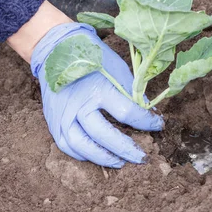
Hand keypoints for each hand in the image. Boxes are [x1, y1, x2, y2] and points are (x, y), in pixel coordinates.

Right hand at [31, 23, 163, 167]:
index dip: (146, 122)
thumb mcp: (116, 68)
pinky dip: (82, 154)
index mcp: (98, 88)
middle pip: (104, 136)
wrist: (55, 49)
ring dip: (103, 158)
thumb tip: (147, 114)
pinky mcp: (53, 121)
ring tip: (120, 162)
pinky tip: (97, 156)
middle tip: (142, 157)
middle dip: (126, 149)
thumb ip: (131, 92)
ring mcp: (63, 115)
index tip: (158, 125)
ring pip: (82, 146)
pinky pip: (66, 145)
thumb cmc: (91, 57)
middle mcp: (78, 104)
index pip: (127, 113)